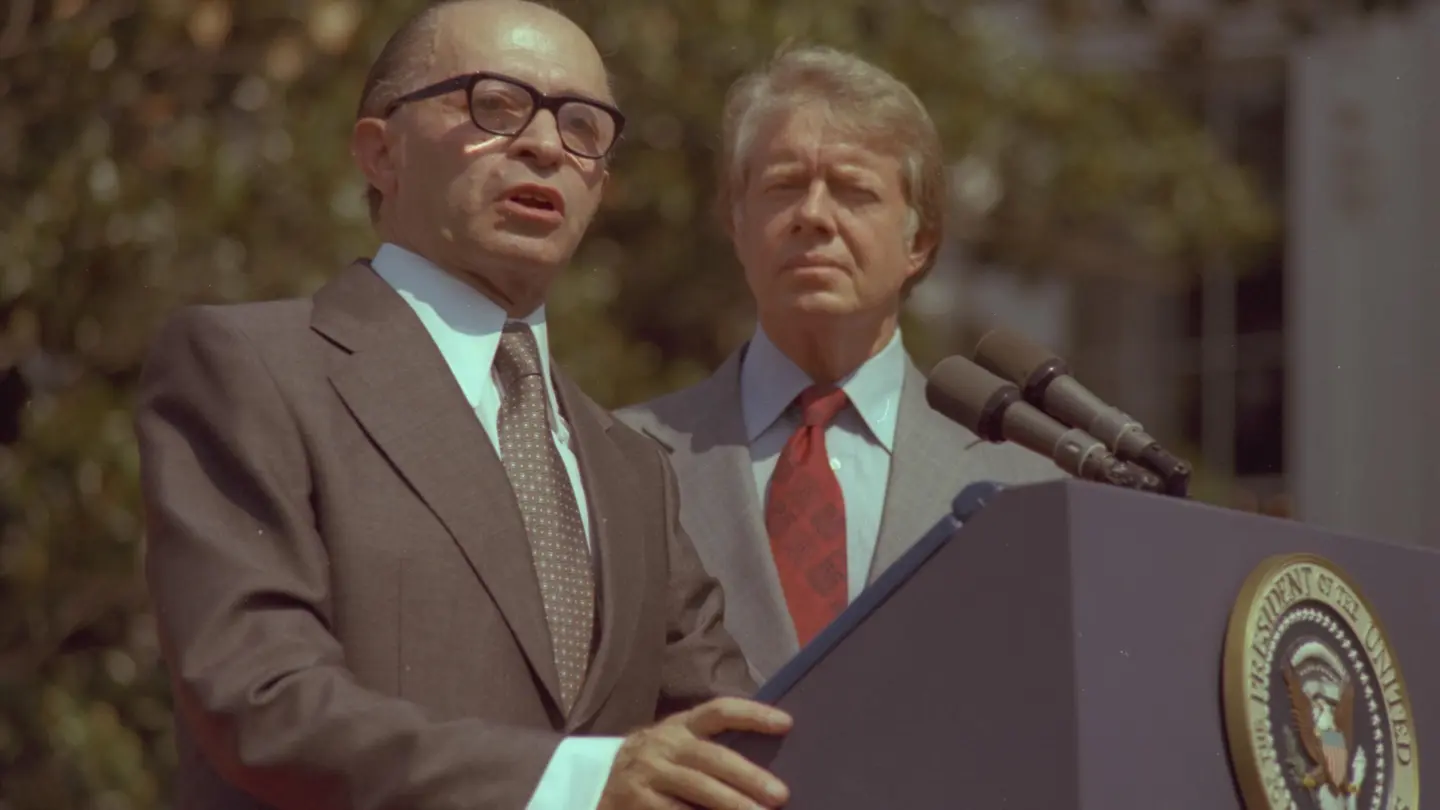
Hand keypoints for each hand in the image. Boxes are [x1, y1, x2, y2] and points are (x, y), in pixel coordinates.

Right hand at [598, 696, 792, 809]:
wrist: (600, 784)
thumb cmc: (658, 766)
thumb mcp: (679, 746)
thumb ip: (712, 748)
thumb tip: (768, 765)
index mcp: (681, 724)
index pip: (720, 710)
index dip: (753, 714)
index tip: (787, 724)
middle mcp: (664, 743)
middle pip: (712, 757)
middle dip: (748, 777)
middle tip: (780, 795)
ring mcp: (647, 772)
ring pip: (697, 788)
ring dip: (731, 804)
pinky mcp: (636, 800)